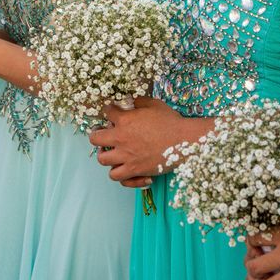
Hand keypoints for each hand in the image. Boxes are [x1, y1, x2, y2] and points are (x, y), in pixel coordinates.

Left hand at [89, 97, 211, 184]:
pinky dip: (122, 176)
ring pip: (103, 161)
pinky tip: (129, 172)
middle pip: (95, 139)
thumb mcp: (154, 104)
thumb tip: (130, 101)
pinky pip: (119, 178)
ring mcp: (126, 157)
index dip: (109, 111)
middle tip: (104, 136)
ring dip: (107, 157)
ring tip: (113, 155)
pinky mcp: (135, 171)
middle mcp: (121, 139)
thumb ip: (139, 101)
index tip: (113, 112)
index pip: (107, 113)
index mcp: (124, 121)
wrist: (184, 140)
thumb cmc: (171, 121)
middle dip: (97, 136)